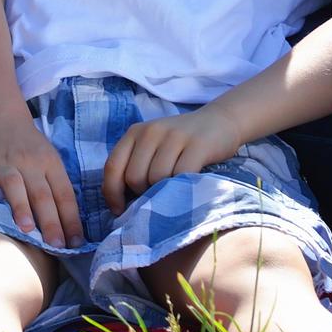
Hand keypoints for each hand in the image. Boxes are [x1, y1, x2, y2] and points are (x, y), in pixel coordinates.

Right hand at [0, 114, 81, 246]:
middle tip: (56, 245)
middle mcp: (29, 163)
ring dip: (21, 206)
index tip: (75, 243)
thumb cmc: (29, 148)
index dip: (70, 218)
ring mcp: (3, 161)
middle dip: (50, 220)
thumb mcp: (49, 161)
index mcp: (50, 164)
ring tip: (27, 228)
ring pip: (14, 184)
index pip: (64, 193)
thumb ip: (56, 189)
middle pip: (41, 193)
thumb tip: (70, 228)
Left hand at [101, 106, 244, 209]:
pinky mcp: (198, 144)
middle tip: (157, 194)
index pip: (112, 167)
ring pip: (156, 178)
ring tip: (173, 188)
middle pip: (134, 176)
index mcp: (135, 132)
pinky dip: (182, 187)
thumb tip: (120, 205)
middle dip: (142, 193)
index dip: (112, 193)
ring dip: (164, 190)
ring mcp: (175, 136)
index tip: (120, 210)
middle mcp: (151, 131)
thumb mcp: (153, 146)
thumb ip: (135, 165)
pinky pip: (181, 175)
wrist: (220, 121)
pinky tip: (187, 185)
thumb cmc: (181, 143)